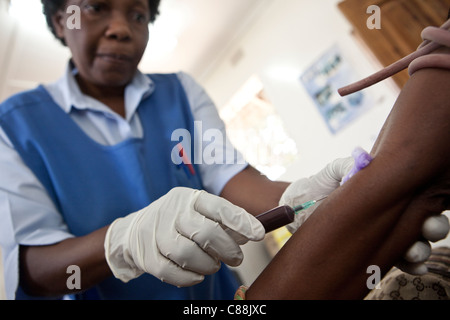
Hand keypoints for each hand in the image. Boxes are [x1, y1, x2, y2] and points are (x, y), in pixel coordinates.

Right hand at [104, 187, 264, 286]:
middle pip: (206, 232)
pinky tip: (197, 273)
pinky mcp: (147, 255)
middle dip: (227, 249)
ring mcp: (156, 234)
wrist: (134, 230)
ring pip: (188, 254)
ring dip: (208, 265)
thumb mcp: (197, 211)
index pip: (218, 207)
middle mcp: (172, 212)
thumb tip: (252, 231)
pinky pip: (172, 272)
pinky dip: (190, 277)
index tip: (259, 234)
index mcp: (189, 198)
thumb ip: (222, 220)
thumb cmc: (177, 221)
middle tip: (236, 258)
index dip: (241, 221)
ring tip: (213, 264)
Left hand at [280, 148, 449, 274]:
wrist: (298, 208)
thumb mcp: (335, 171)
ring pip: (414, 244)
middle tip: (428, 228)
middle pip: (426, 221)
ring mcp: (384, 234)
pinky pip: (395, 261)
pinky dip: (410, 266)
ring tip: (414, 251)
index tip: (429, 206)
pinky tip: (415, 267)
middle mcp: (393, 213)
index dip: (430, 202)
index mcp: (389, 191)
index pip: (418, 196)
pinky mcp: (371, 253)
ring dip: (420, 249)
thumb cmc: (320, 185)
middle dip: (433, 226)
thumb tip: (365, 162)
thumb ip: (351, 166)